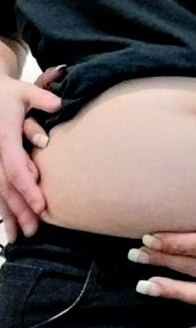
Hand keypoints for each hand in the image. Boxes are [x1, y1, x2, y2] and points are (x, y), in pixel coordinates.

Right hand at [0, 72, 61, 240]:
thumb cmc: (10, 94)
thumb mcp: (25, 91)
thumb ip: (41, 98)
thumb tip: (58, 104)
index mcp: (4, 136)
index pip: (15, 167)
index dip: (27, 187)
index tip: (41, 205)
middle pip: (6, 186)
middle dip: (20, 209)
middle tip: (36, 228)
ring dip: (10, 215)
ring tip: (23, 236)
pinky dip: (2, 210)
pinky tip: (9, 228)